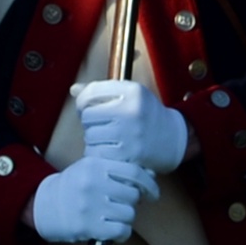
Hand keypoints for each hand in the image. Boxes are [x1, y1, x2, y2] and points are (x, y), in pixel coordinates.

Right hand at [32, 154, 158, 243]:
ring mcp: (90, 205)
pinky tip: (114, 230)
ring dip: (126, 218)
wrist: (46, 205)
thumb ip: (118, 170)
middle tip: (123, 204)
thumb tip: (151, 175)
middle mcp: (93, 183)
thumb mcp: (92, 169)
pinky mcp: (89, 226)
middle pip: (132, 194)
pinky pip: (121, 231)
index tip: (153, 193)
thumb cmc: (74, 186)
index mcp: (95, 164)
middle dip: (133, 202)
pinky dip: (122, 233)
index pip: (133, 171)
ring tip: (115, 217)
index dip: (149, 183)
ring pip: (129, 214)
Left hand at [73, 79, 188, 173]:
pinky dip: (98, 153)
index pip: (91, 93)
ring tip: (107, 137)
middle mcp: (132, 110)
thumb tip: (73, 90)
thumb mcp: (128, 95)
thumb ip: (101, 91)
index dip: (82, 101)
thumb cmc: (145, 114)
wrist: (172, 138)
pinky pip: (98, 154)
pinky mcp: (130, 155)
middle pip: (88, 116)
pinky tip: (109, 149)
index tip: (86, 107)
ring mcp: (131, 134)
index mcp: (131, 91)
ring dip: (93, 139)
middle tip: (101, 125)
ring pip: (91, 136)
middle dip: (89, 122)